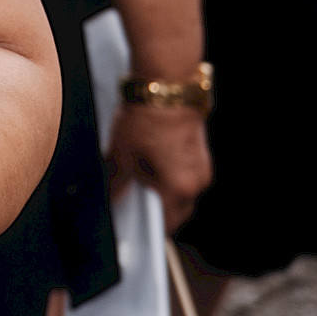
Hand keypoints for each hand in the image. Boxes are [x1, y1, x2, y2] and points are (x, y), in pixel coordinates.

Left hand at [109, 96, 212, 230]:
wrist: (167, 86)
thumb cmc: (146, 121)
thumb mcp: (121, 155)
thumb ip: (117, 183)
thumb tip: (114, 196)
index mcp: (178, 190)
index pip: (167, 224)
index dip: (149, 229)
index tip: (136, 227)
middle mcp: (197, 181)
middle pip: (178, 209)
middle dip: (158, 209)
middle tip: (135, 201)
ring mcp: (202, 165)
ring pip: (184, 190)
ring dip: (166, 190)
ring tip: (141, 177)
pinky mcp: (201, 150)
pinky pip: (187, 172)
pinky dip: (172, 174)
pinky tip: (153, 162)